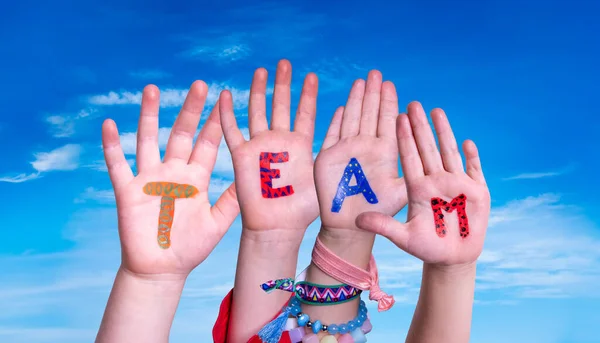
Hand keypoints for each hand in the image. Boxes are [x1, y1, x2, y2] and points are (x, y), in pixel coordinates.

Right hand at [101, 82, 238, 279]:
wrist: (162, 271)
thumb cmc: (191, 249)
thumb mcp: (217, 222)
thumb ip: (232, 200)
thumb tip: (252, 178)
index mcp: (196, 179)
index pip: (208, 144)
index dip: (216, 122)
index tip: (225, 99)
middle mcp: (173, 173)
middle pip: (181, 134)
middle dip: (190, 110)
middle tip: (199, 84)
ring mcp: (149, 179)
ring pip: (148, 140)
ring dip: (149, 115)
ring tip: (152, 89)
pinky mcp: (128, 192)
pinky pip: (117, 165)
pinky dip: (112, 146)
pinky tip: (110, 124)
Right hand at [219, 60, 318, 232]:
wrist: (278, 226)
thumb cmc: (304, 208)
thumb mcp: (324, 173)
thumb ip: (333, 147)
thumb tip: (350, 123)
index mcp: (301, 145)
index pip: (305, 113)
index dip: (308, 95)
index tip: (312, 75)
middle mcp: (280, 142)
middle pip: (280, 106)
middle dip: (283, 84)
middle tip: (285, 63)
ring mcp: (260, 147)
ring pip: (257, 112)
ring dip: (259, 91)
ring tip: (262, 70)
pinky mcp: (242, 156)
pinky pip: (232, 131)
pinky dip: (227, 114)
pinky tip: (225, 95)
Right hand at [314, 71, 406, 235]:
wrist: (350, 227)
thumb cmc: (377, 212)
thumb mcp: (400, 195)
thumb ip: (409, 178)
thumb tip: (428, 160)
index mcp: (384, 153)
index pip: (387, 122)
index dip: (388, 104)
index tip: (391, 85)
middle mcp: (365, 148)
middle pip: (369, 115)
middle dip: (373, 95)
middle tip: (377, 73)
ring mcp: (346, 151)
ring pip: (352, 119)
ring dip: (356, 101)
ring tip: (361, 81)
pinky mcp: (327, 158)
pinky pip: (332, 135)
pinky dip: (336, 122)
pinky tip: (340, 107)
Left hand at [356, 102, 490, 264]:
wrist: (451, 259)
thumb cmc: (426, 247)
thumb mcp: (402, 237)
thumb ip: (382, 227)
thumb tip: (357, 221)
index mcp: (418, 189)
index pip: (409, 158)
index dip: (404, 138)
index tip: (397, 116)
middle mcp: (436, 182)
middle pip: (427, 149)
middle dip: (420, 127)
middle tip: (413, 103)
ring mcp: (457, 185)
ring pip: (448, 153)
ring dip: (443, 132)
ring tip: (436, 111)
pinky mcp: (477, 193)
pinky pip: (474, 170)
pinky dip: (472, 158)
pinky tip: (467, 142)